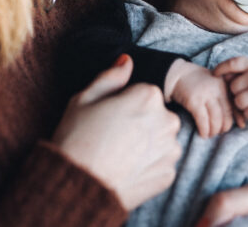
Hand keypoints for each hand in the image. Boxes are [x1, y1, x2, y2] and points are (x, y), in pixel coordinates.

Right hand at [52, 55, 181, 209]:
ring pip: (160, 138)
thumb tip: (127, 61)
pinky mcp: (168, 175)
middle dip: (140, 121)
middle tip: (112, 135)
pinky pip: (160, 162)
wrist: (77, 186)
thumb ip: (111, 76)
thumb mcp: (85, 97)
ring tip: (118, 153)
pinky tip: (126, 168)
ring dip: (146, 142)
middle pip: (156, 114)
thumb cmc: (77, 137)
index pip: (143, 92)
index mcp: (149, 96)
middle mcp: (168, 121)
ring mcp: (170, 150)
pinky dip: (147, 164)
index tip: (108, 115)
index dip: (123, 102)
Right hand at [164, 59, 233, 137]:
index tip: (240, 126)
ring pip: (215, 119)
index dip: (238, 118)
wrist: (178, 74)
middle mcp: (216, 89)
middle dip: (224, 128)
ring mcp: (205, 95)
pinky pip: (203, 121)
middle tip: (219, 132)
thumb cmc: (198, 83)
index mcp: (223, 85)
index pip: (235, 105)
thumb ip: (226, 99)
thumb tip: (241, 122)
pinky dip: (204, 130)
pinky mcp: (193, 101)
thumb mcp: (215, 86)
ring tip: (210, 134)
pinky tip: (202, 133)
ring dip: (213, 131)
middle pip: (226, 115)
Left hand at [213, 57, 247, 123]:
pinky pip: (247, 113)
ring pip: (238, 102)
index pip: (232, 64)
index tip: (215, 74)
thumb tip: (217, 77)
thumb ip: (237, 69)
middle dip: (235, 91)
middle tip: (244, 90)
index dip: (221, 68)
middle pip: (232, 87)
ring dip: (241, 104)